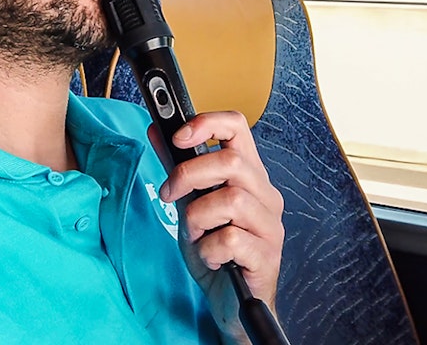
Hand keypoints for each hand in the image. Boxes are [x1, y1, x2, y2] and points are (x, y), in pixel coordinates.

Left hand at [149, 111, 284, 340]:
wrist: (230, 303)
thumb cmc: (214, 250)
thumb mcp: (188, 204)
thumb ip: (176, 169)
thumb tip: (155, 129)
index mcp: (249, 175)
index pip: (238, 128)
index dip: (207, 123)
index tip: (177, 137)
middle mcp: (266, 195)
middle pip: (231, 161)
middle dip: (189, 175)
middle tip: (169, 194)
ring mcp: (270, 226)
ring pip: (231, 200)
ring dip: (198, 217)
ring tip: (195, 234)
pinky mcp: (267, 256)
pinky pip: (232, 239)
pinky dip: (209, 249)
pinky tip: (211, 258)